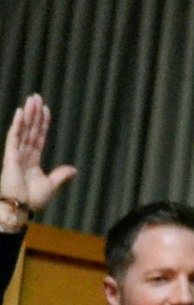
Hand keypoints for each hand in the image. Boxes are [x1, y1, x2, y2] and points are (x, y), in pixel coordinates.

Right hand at [2, 95, 77, 220]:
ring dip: (27, 114)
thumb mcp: (51, 186)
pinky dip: (17, 125)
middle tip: (36, 96)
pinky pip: (14, 137)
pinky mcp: (10, 157)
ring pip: (23, 129)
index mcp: (33, 160)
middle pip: (31, 129)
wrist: (20, 208)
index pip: (39, 136)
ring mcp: (16, 154)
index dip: (42, 123)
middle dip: (34, 113)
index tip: (46, 109)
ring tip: (31, 99)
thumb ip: (61, 176)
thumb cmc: (32, 200)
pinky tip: (20, 112)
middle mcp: (24, 154)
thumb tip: (73, 169)